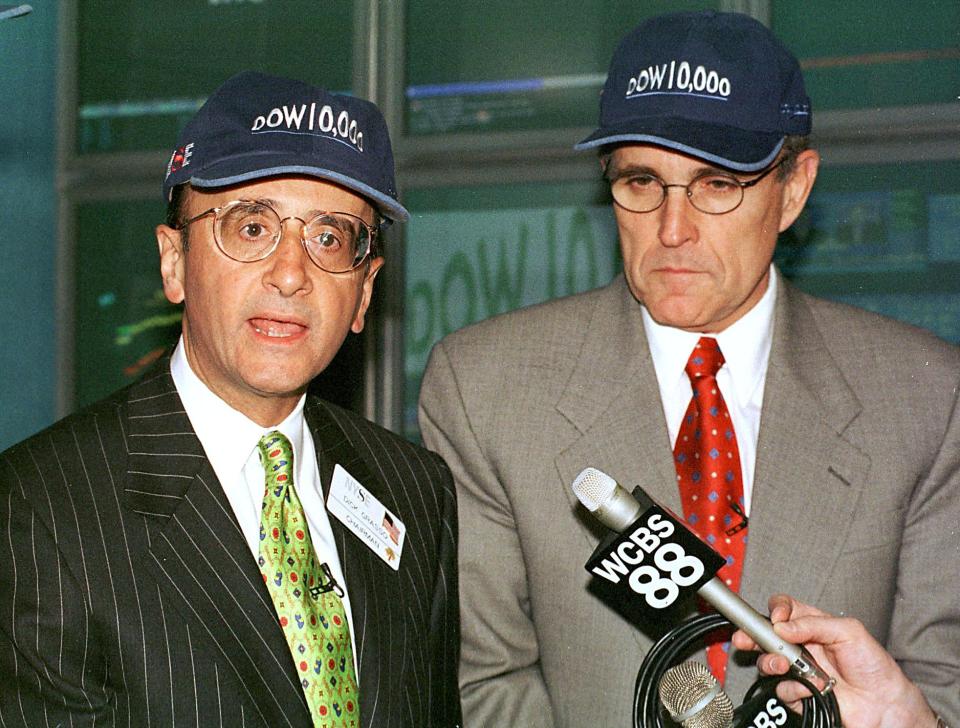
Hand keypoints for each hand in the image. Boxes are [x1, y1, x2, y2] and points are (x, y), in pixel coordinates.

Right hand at [731, 594, 938, 727]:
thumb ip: (814, 624)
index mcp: (811, 625)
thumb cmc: (873, 665)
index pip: (784, 610)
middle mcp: (801, 646)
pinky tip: (810, 687)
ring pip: (768, 663)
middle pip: (766, 636)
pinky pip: (782, 690)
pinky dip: (794, 689)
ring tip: (784, 665)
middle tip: (745, 640)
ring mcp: (798, 671)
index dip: (775, 611)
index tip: (777, 619)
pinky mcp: (800, 694)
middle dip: (751, 636)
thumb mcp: (849, 631)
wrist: (884, 703)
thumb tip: (783, 626)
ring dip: (772, 663)